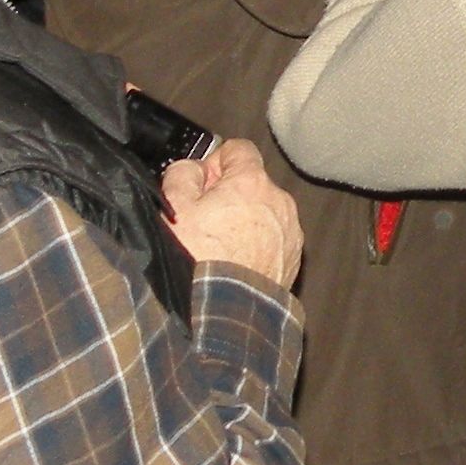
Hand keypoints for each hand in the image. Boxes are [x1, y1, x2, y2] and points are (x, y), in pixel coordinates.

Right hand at [164, 139, 303, 290]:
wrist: (222, 314)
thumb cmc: (198, 261)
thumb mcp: (172, 206)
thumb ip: (183, 173)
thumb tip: (194, 170)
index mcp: (252, 183)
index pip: (238, 150)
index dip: (215, 162)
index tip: (202, 184)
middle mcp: (279, 203)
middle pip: (252, 184)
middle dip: (229, 196)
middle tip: (203, 221)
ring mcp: (289, 234)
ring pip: (264, 214)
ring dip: (244, 223)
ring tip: (217, 250)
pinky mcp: (292, 261)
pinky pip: (273, 241)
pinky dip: (256, 247)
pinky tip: (233, 266)